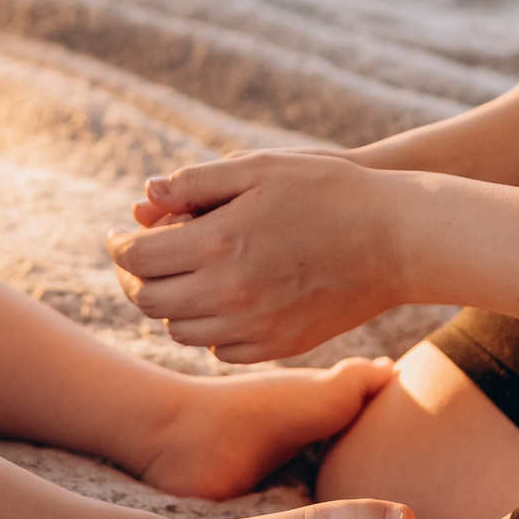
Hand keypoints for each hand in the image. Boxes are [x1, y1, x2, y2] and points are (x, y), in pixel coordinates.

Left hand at [106, 151, 406, 363]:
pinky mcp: (280, 346)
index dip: (120, 246)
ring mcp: (255, 327)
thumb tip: (145, 199)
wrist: (398, 240)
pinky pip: (221, 350)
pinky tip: (221, 300)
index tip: (122, 235)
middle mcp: (229, 295)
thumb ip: (197, 182)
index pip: (137, 259)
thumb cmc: (329, 190)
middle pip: (151, 301)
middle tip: (141, 257)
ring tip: (180, 276)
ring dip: (170, 305)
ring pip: (181, 331)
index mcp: (218, 244)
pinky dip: (209, 328)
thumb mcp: (260, 167)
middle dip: (136, 277)